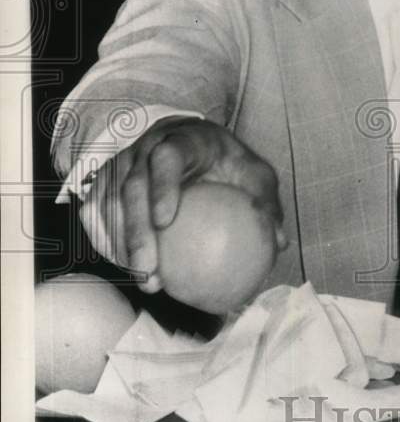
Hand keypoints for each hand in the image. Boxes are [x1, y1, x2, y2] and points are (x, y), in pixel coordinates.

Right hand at [99, 117, 285, 292]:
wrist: (191, 140)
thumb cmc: (227, 161)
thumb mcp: (254, 174)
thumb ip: (264, 203)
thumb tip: (279, 242)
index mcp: (182, 139)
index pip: (166, 157)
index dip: (161, 186)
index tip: (165, 221)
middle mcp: (145, 147)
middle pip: (131, 187)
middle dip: (135, 232)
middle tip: (150, 272)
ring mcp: (122, 162)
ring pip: (109, 203)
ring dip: (120, 245)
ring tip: (143, 282)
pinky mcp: (107, 180)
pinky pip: (97, 211)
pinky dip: (106, 240)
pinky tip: (125, 271)